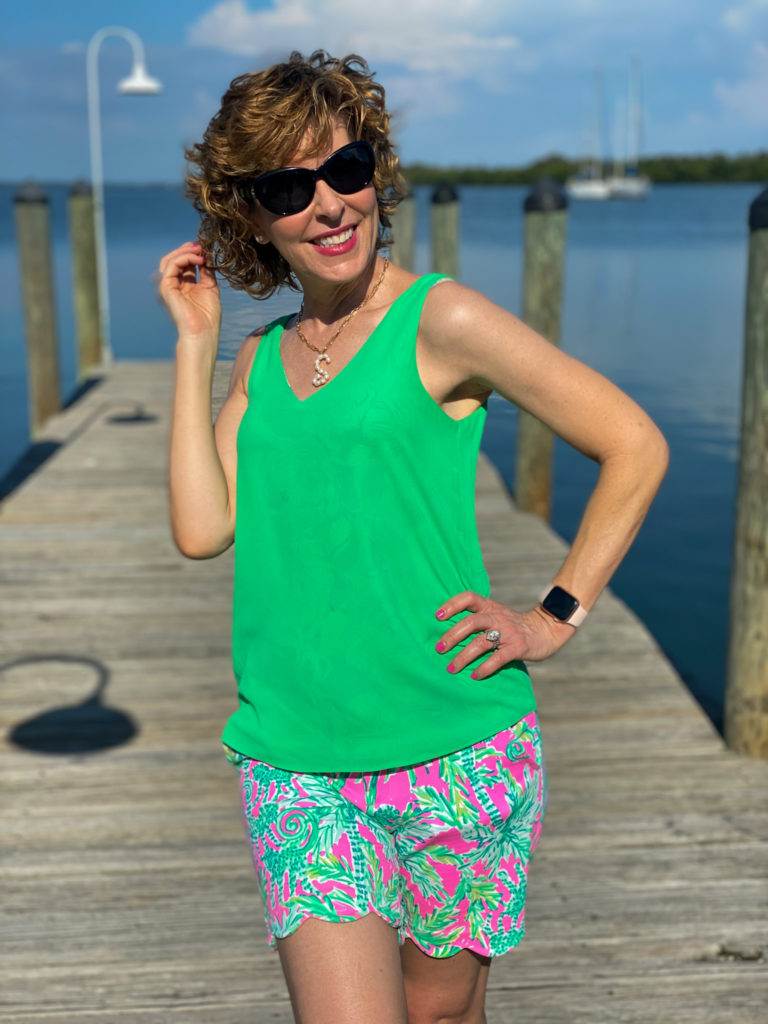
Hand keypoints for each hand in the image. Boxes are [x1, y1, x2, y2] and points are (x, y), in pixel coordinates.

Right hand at [155, 240, 220, 339]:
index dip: (193, 254)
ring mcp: (168, 287)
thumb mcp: (210, 288)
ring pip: (169, 260)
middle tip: (201, 246)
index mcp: (184, 286)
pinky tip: (197, 260)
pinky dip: (183, 258)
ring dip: (185, 252)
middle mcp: (174, 285)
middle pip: (174, 260)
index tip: (206, 249)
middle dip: (187, 250)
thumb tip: (206, 256)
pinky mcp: (166, 288)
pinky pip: (171, 266)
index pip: (183, 264)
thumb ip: (206, 272)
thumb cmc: (208, 316)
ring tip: (199, 251)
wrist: (203, 333)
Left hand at [433, 591, 575, 680]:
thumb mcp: (496, 614)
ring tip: (452, 668)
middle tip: (439, 648)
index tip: (437, 616)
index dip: (452, 604)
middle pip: (471, 622)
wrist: (545, 630)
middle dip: (452, 635)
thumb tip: (448, 631)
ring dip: (464, 656)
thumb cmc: (513, 625)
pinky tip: (474, 676)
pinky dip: (484, 668)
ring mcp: (508, 632)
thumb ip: (478, 617)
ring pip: (481, 642)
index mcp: (490, 606)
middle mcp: (497, 617)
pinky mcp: (517, 648)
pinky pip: (498, 658)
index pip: (469, 598)